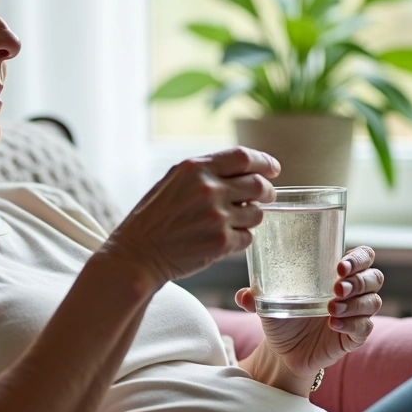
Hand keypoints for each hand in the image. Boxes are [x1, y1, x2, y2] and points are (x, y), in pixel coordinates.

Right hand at [97, 147, 278, 286]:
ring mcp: (216, 216)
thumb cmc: (153, 218)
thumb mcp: (173, 181)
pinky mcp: (221, 243)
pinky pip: (248, 237)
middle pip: (258, 184)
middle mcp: (208, 189)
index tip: (274, 169)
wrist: (137, 255)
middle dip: (266, 191)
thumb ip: (205, 171)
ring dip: (251, 216)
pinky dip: (240, 238)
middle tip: (265, 197)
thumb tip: (244, 169)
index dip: (264, 162)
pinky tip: (223, 239)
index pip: (243, 157)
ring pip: (257, 213)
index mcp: (195, 168)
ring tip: (233, 221)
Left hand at [235, 246, 382, 378]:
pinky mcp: (354, 336)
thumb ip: (256, 296)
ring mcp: (355, 314)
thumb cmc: (282, 317)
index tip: (341, 266)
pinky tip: (334, 325)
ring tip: (330, 309)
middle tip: (337, 287)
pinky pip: (365, 328)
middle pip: (375, 277)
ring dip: (354, 303)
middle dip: (359, 280)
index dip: (359, 258)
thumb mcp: (268, 303)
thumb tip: (243, 295)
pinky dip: (352, 324)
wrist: (283, 351)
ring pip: (372, 302)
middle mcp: (351, 292)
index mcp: (335, 274)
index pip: (363, 257)